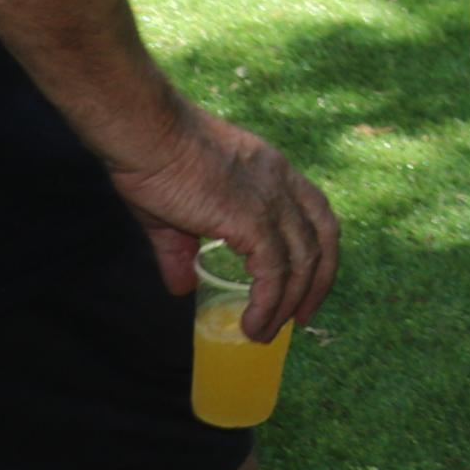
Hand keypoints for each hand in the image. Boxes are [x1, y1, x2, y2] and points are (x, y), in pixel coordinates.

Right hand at [105, 99, 341, 338]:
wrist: (146, 135)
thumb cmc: (153, 163)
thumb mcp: (172, 213)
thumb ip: (181, 251)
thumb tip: (182, 288)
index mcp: (274, 172)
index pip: (317, 214)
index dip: (319, 252)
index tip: (307, 285)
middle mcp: (283, 183)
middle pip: (323, 239)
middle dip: (318, 283)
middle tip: (301, 320)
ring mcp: (271, 200)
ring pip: (302, 261)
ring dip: (288, 304)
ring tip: (265, 334)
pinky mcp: (251, 218)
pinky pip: (273, 271)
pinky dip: (269, 303)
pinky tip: (252, 324)